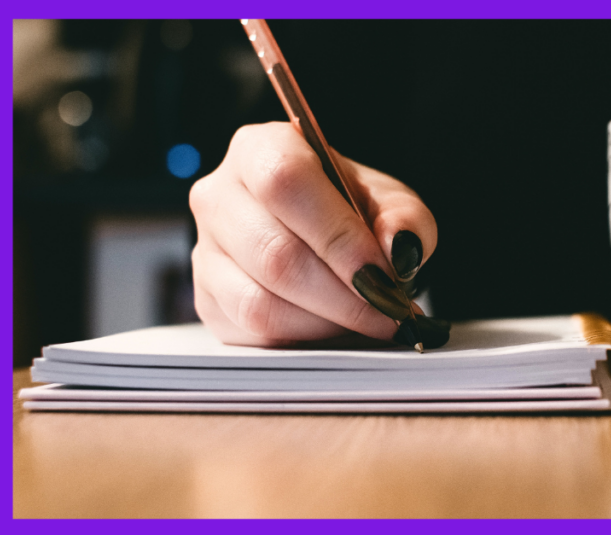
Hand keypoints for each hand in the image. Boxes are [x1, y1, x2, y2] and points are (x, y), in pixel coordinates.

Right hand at [189, 122, 437, 346]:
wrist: (325, 235)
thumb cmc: (354, 211)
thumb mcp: (392, 203)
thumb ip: (405, 220)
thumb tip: (398, 249)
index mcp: (261, 149)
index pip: (285, 184)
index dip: (337, 236)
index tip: (384, 274)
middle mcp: (219, 195)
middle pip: (274, 254)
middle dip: (344, 295)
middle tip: (390, 312)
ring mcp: (205, 250)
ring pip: (259, 302)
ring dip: (326, 322)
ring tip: (368, 320)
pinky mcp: (207, 299)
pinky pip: (252, 332)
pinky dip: (303, 338)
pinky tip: (335, 327)